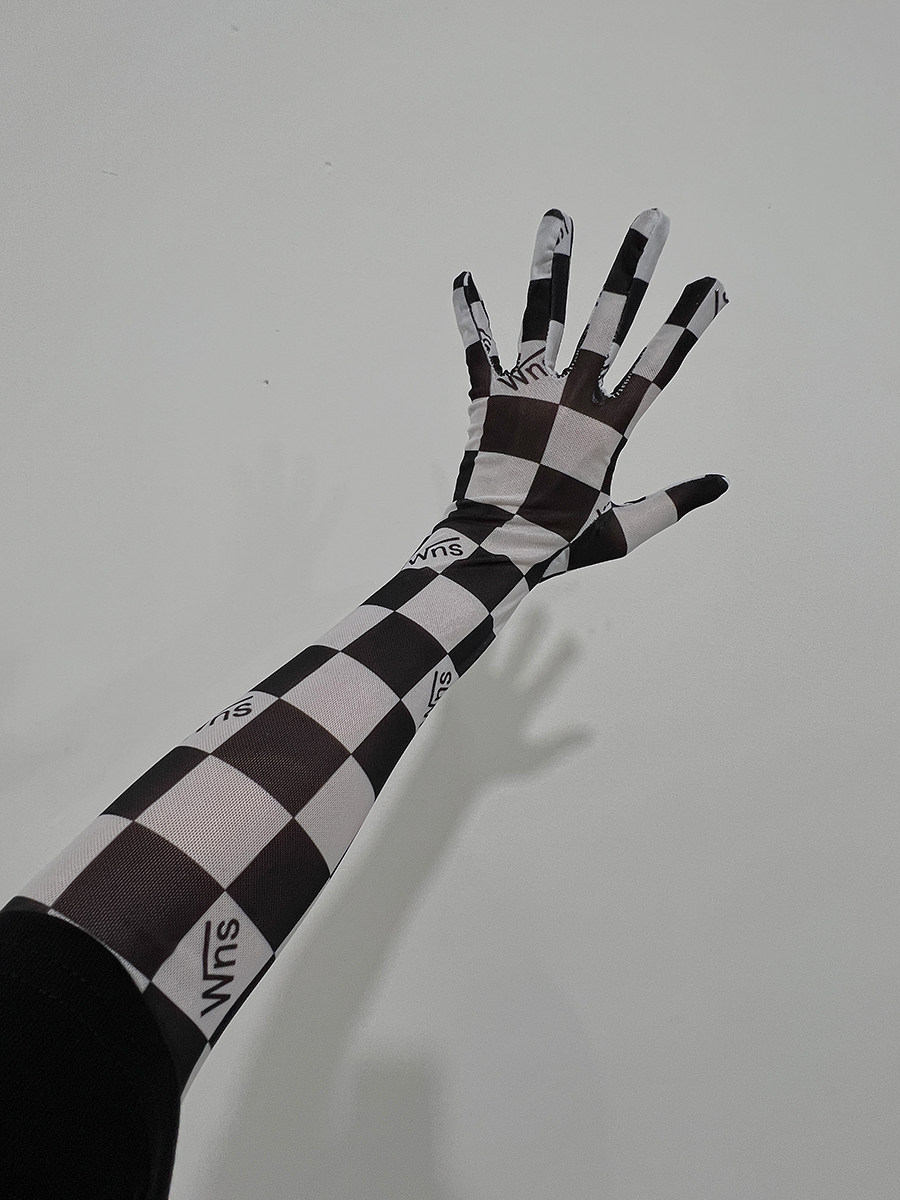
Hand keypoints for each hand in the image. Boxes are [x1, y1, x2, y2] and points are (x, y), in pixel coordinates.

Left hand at [444, 208, 727, 583]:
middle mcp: (573, 399)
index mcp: (610, 427)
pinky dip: (471, 315)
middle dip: (633, 268)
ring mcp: (529, 394)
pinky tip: (463, 277)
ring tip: (558, 215)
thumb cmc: (561, 544)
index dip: (687, 322)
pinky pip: (478, 350)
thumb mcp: (626, 529)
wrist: (495, 552)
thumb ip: (674, 502)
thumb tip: (722, 483)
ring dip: (553, 265)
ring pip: (543, 317)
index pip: (659, 364)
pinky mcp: (488, 400)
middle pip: (610, 322)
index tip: (711, 283)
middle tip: (653, 219)